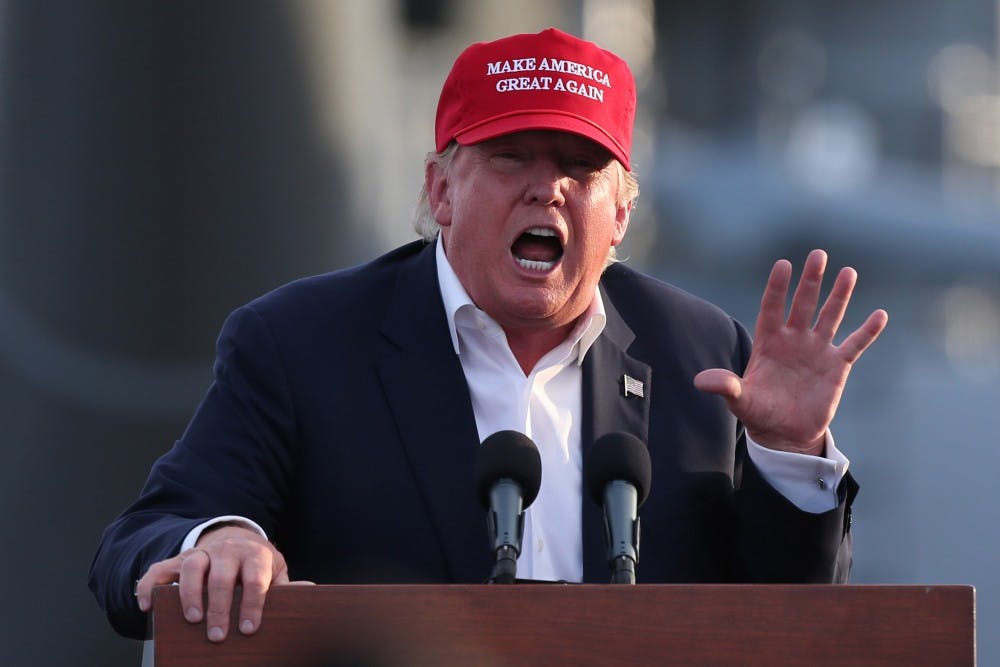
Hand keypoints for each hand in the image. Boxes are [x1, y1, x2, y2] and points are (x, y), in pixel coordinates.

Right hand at [135, 524, 311, 641]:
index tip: (249, 629)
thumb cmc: (257, 564)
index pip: (255, 579)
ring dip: (190, 594)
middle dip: (220, 607)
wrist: (236, 539)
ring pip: (192, 567)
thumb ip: (286, 585)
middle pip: (222, 576)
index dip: (252, 604)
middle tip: (218, 635)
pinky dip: (151, 585)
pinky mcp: (179, 559)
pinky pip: (160, 569)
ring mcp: (201, 553)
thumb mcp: (275, 570)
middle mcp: (227, 551)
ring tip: (192, 619)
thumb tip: (309, 590)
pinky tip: (147, 605)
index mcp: (255, 555)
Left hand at [694, 249, 887, 455]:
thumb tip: (700, 381)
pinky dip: (867, 331)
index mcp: (769, 342)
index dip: (777, 288)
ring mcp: (816, 350)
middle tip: (818, 255)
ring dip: (839, 296)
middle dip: (810, 281)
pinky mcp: (837, 366)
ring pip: (830, 316)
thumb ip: (725, 387)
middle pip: (803, 304)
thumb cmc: (759, 412)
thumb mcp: (740, 401)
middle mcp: (794, 340)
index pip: (772, 308)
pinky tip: (879, 314)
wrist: (785, 434)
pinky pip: (854, 344)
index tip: (783, 265)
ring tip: (848, 272)